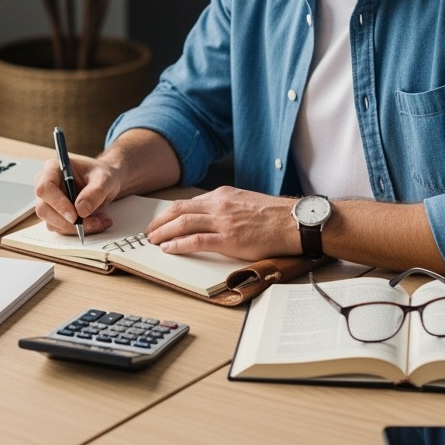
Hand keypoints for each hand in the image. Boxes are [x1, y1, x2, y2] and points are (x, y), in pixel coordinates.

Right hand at [33, 154, 123, 235]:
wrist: (104, 183)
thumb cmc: (101, 175)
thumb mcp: (105, 179)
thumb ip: (95, 192)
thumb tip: (81, 210)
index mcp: (53, 168)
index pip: (45, 188)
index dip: (57, 203)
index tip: (75, 215)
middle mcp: (46, 184)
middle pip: (44, 209)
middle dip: (67, 222)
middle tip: (93, 223)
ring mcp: (48, 201)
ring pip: (51, 222)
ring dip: (75, 228)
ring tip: (100, 221)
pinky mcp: (54, 214)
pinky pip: (60, 228)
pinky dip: (77, 230)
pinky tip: (95, 222)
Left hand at [144, 186, 296, 261]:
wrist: (294, 222)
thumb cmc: (275, 216)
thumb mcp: (245, 202)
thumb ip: (227, 207)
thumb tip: (211, 217)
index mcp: (223, 195)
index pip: (188, 202)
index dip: (169, 212)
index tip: (160, 220)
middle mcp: (219, 204)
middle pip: (179, 210)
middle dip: (160, 221)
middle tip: (150, 232)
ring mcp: (223, 221)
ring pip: (183, 223)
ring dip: (164, 233)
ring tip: (154, 241)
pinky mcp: (229, 238)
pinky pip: (196, 241)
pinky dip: (179, 244)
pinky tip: (169, 249)